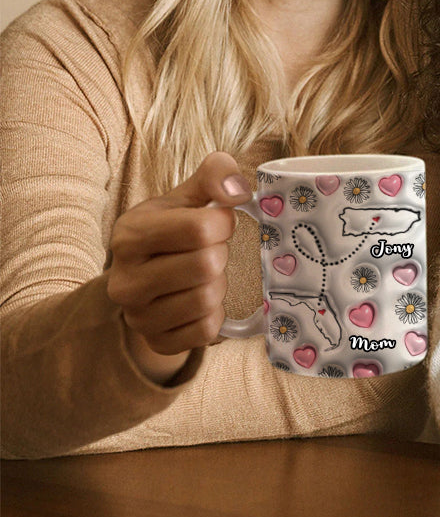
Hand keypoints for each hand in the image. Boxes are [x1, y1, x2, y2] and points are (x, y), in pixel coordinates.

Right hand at [107, 152, 250, 382]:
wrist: (147, 277)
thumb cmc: (174, 229)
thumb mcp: (188, 195)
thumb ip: (215, 174)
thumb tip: (238, 191)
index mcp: (129, 235)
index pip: (199, 228)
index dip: (223, 223)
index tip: (219, 223)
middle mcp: (125, 280)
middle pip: (206, 265)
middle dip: (220, 254)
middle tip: (210, 251)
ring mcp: (137, 317)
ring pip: (208, 300)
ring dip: (219, 284)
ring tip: (204, 275)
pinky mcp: (156, 342)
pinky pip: (206, 331)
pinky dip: (216, 314)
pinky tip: (203, 300)